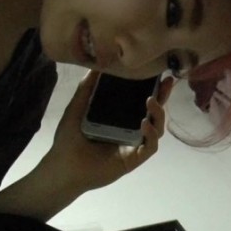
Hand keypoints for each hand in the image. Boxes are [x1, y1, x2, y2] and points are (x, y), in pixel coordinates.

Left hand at [40, 70, 174, 192]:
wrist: (63, 166)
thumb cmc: (68, 139)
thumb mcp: (77, 108)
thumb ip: (86, 87)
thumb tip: (96, 64)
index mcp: (118, 119)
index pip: (139, 102)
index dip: (150, 88)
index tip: (156, 73)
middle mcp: (129, 131)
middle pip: (153, 114)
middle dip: (163, 98)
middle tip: (167, 82)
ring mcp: (132, 146)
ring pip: (157, 129)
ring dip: (158, 114)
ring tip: (150, 100)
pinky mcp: (132, 160)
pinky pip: (150, 147)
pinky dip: (151, 134)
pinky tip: (144, 123)